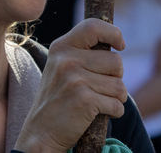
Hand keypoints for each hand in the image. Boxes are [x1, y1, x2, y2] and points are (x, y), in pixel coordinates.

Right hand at [14, 19, 126, 152]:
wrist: (40, 133)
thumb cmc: (57, 98)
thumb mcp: (61, 66)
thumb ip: (82, 51)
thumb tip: (116, 41)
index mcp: (61, 46)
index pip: (93, 26)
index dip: (113, 33)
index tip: (120, 45)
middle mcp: (67, 60)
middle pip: (116, 61)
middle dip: (116, 77)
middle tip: (100, 87)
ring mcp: (75, 80)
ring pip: (119, 85)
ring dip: (116, 97)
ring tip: (99, 101)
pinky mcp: (84, 101)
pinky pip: (117, 104)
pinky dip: (114, 111)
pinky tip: (98, 114)